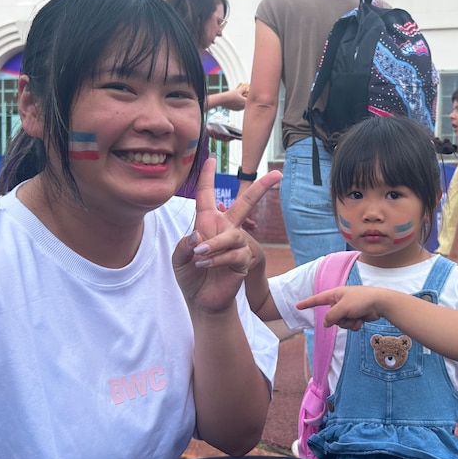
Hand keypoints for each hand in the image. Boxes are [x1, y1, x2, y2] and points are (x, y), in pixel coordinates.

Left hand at [173, 157, 281, 312]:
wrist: (202, 299)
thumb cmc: (190, 275)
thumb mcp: (179, 257)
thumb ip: (185, 244)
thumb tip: (201, 235)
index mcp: (207, 222)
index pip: (207, 195)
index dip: (208, 177)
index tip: (212, 159)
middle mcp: (225, 229)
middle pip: (246, 203)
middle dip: (262, 187)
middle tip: (278, 174)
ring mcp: (236, 243)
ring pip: (232, 236)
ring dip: (213, 246)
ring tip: (199, 256)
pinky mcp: (242, 260)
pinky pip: (235, 254)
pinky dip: (218, 259)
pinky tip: (206, 265)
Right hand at [297, 285, 388, 330]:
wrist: (380, 303)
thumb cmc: (361, 300)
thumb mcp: (342, 307)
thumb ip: (331, 316)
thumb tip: (326, 323)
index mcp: (335, 294)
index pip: (317, 299)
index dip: (307, 303)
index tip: (297, 306)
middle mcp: (340, 301)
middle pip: (331, 317)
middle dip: (339, 319)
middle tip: (349, 314)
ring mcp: (348, 309)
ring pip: (340, 323)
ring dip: (348, 323)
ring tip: (357, 317)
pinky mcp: (356, 315)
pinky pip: (349, 325)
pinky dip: (355, 325)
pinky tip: (362, 320)